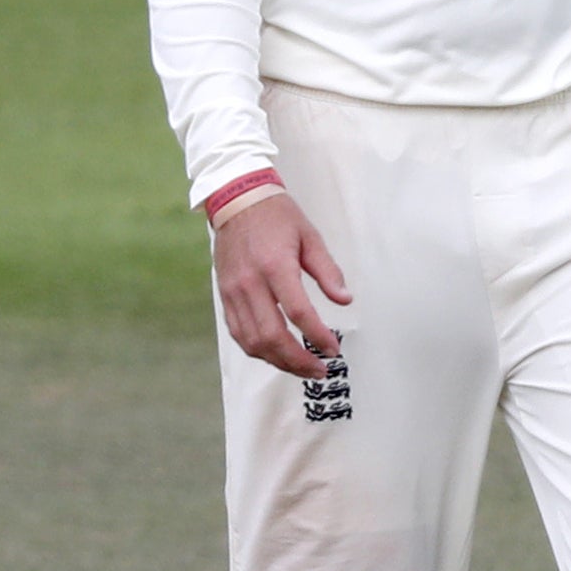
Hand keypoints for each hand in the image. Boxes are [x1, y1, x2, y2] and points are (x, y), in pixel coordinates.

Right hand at [213, 191, 351, 377]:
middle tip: (320, 370)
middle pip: (272, 336)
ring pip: (252, 341)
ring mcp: (234, 292)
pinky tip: (277, 354)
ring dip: (278, 361)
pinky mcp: (225, 296)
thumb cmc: (277, 217)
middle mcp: (251, 283)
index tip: (333, 349)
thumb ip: (328, 271)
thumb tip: (345, 301)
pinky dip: (258, 350)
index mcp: (275, 266)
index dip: (317, 336)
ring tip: (301, 367)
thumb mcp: (310, 237)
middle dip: (298, 360)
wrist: (237, 201)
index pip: (298, 313)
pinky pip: (239, 333)